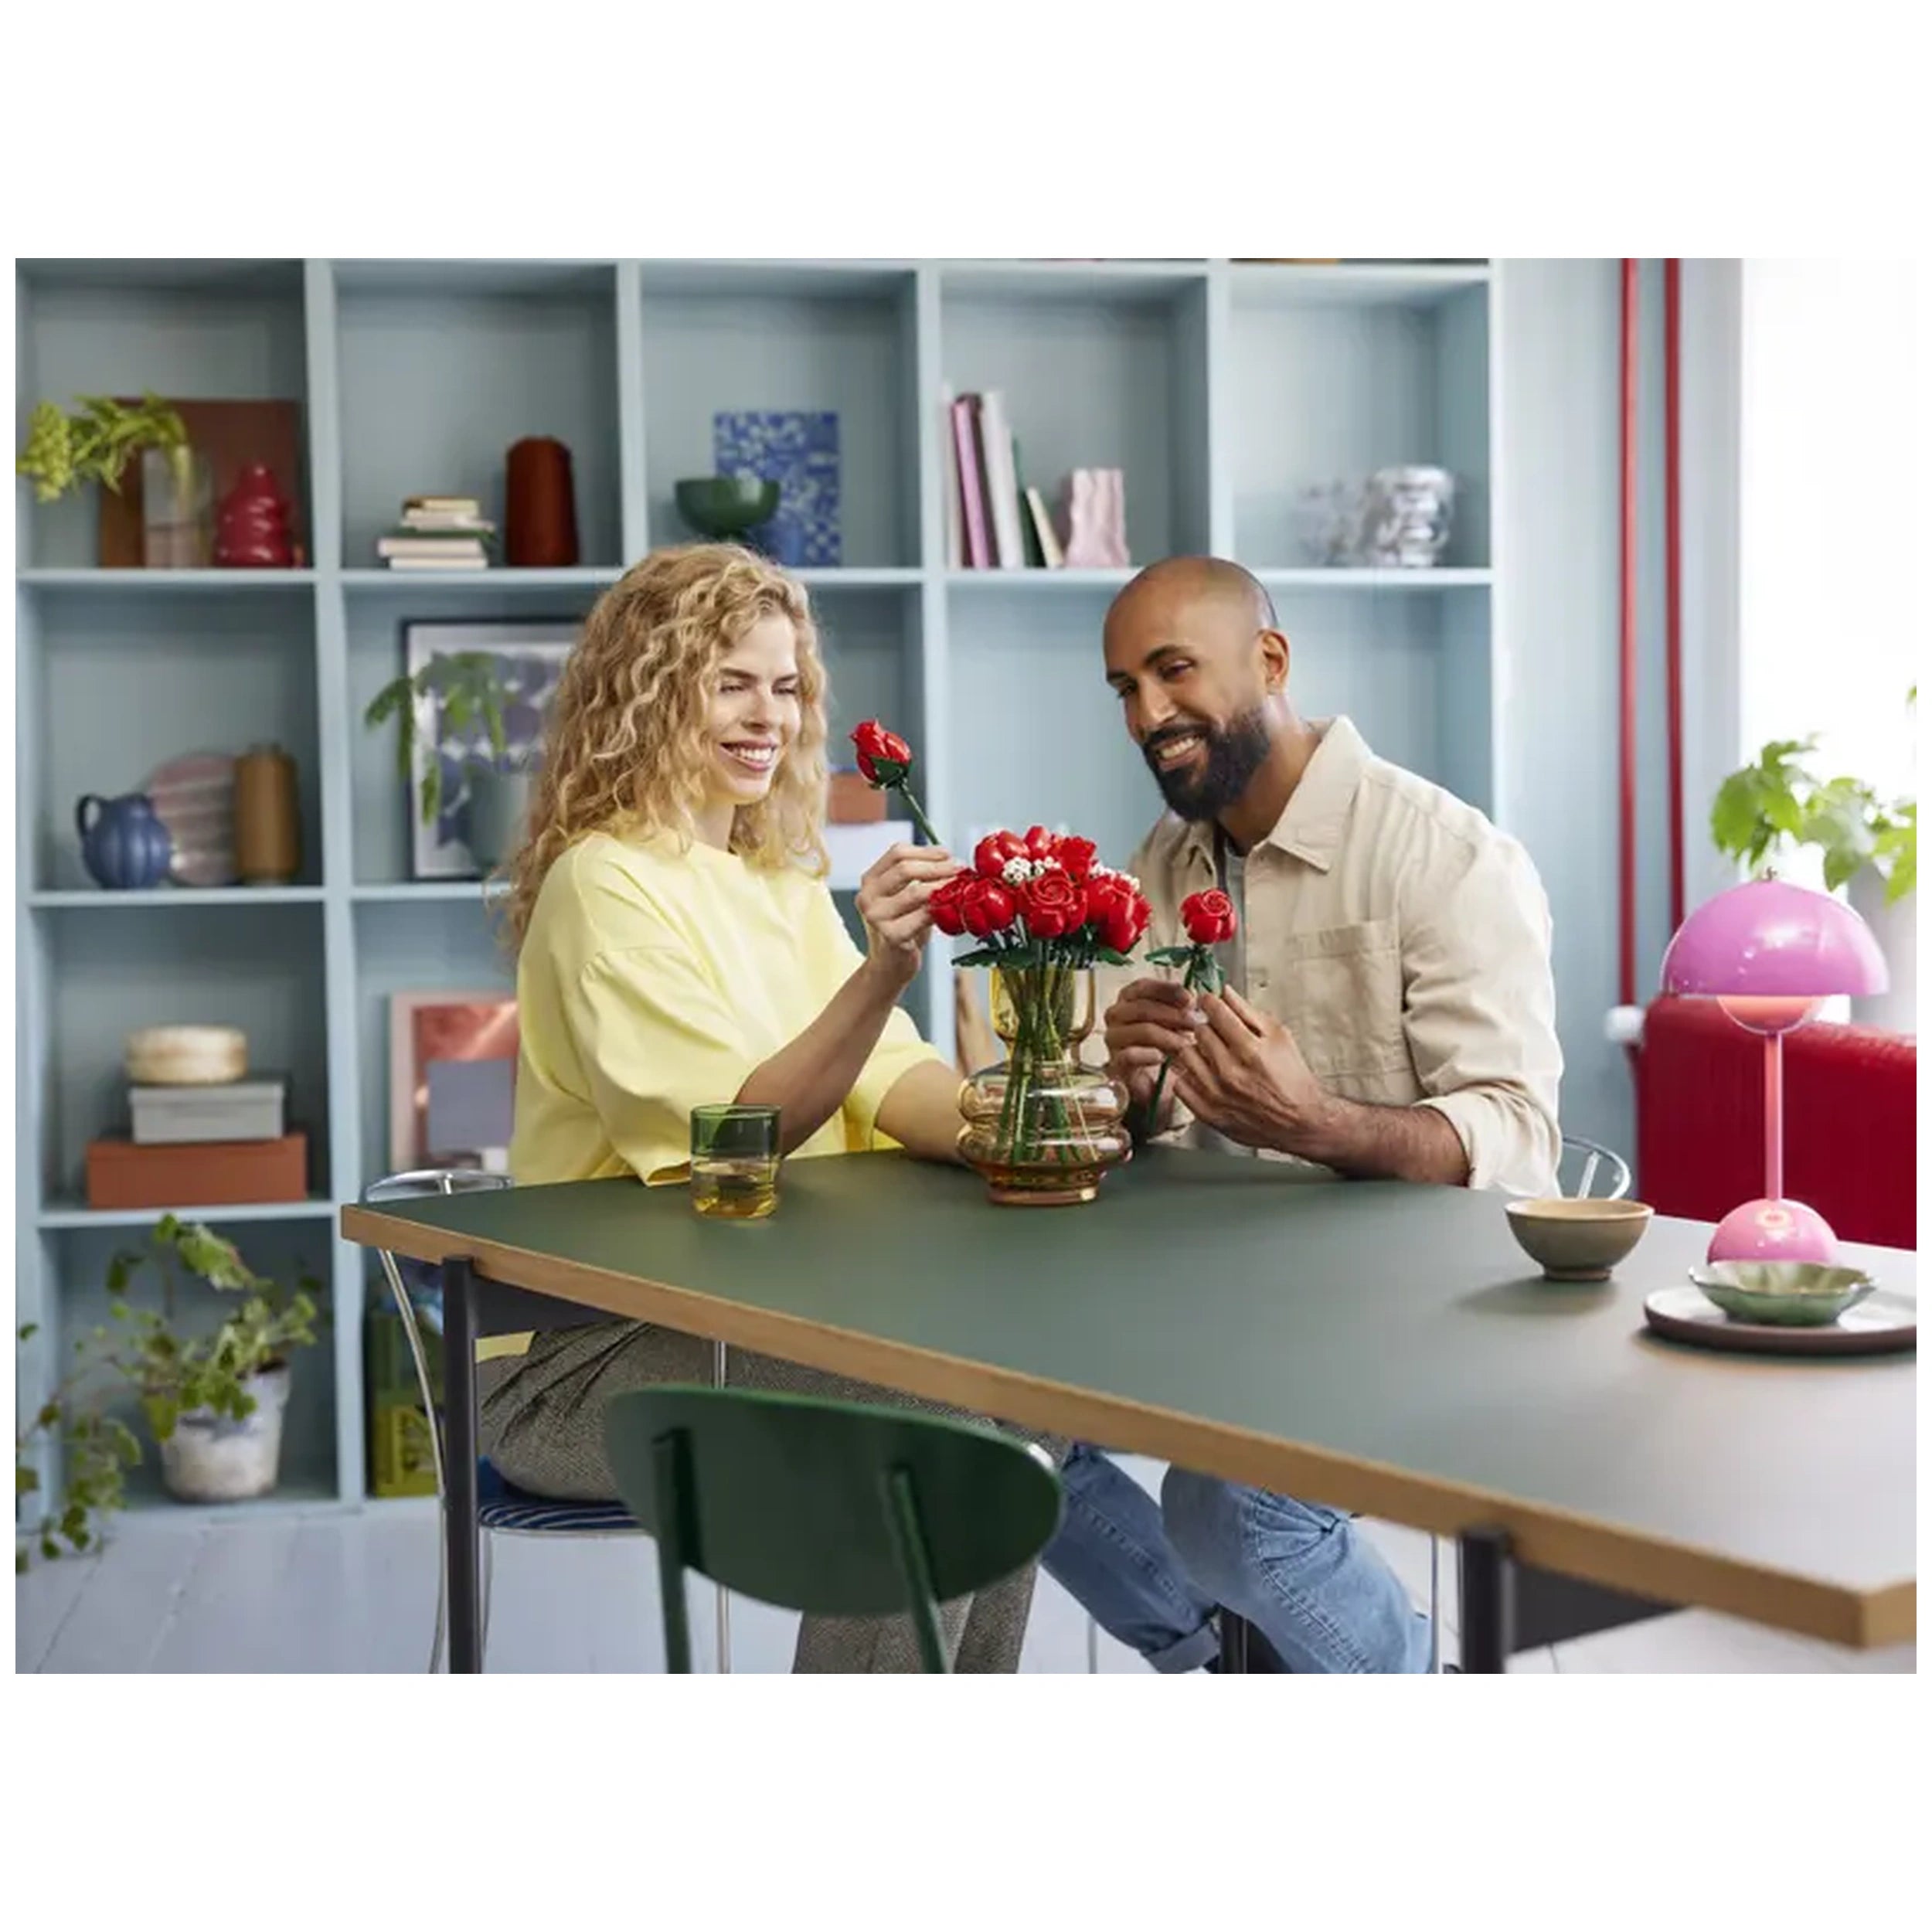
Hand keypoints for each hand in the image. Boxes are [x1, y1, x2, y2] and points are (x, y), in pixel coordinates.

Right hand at [856, 843, 956, 988]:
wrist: (889, 967)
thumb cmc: (901, 928)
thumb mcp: (902, 897)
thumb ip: (917, 878)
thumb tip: (949, 860)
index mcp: (870, 882)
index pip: (896, 853)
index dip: (926, 851)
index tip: (947, 854)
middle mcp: (868, 897)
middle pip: (904, 869)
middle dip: (937, 866)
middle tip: (958, 869)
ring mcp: (876, 918)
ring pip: (914, 892)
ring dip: (942, 886)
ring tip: (958, 886)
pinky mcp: (891, 936)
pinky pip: (922, 916)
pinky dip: (940, 909)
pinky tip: (951, 908)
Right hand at [1102, 976, 1205, 1120]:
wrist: (1162, 1083)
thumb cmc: (1170, 1046)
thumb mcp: (1179, 1021)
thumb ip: (1183, 1005)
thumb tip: (1196, 995)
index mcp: (1129, 999)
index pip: (1143, 986)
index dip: (1167, 990)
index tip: (1190, 999)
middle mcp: (1117, 1016)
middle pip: (1142, 1007)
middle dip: (1172, 1014)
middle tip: (1194, 1023)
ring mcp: (1114, 1039)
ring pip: (1141, 1030)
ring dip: (1167, 1036)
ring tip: (1185, 1045)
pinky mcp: (1116, 1063)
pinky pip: (1129, 1055)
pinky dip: (1148, 1055)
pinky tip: (1162, 1058)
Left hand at [1170, 987, 1331, 1154]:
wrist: (1299, 1121)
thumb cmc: (1292, 1078)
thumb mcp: (1279, 1037)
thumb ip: (1248, 1013)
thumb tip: (1225, 992)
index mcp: (1250, 1050)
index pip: (1215, 1012)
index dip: (1210, 1002)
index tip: (1210, 1003)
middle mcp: (1230, 1072)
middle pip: (1199, 1031)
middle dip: (1208, 1027)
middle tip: (1219, 1033)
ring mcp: (1216, 1094)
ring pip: (1185, 1055)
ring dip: (1197, 1051)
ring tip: (1213, 1055)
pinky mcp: (1208, 1113)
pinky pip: (1181, 1084)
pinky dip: (1190, 1077)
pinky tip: (1206, 1075)